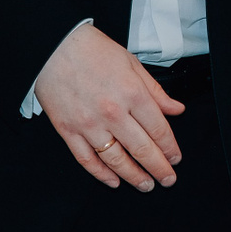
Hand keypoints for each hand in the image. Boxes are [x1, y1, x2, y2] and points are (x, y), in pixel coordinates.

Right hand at [34, 23, 184, 190]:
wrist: (54, 47)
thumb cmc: (93, 50)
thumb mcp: (132, 63)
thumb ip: (155, 91)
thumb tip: (176, 109)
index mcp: (132, 93)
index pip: (158, 129)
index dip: (170, 148)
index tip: (176, 158)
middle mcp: (113, 112)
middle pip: (142, 149)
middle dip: (158, 168)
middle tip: (168, 179)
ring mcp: (89, 124)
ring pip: (116, 160)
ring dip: (134, 176)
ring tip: (145, 185)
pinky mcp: (68, 131)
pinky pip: (87, 159)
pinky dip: (101, 174)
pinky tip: (113, 181)